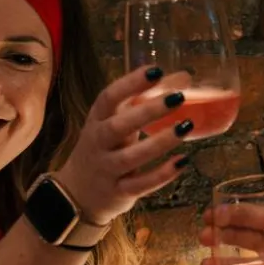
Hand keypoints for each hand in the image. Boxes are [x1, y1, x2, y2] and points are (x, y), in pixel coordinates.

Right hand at [55, 66, 192, 224]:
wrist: (77, 193)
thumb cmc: (104, 148)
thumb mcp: (115, 122)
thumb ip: (144, 101)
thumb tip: (184, 77)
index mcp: (97, 120)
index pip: (108, 97)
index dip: (131, 83)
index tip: (156, 71)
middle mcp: (98, 143)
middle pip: (119, 126)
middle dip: (148, 111)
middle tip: (177, 98)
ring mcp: (106, 169)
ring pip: (132, 157)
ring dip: (160, 142)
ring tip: (186, 127)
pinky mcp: (118, 192)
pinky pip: (141, 184)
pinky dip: (162, 174)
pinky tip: (183, 161)